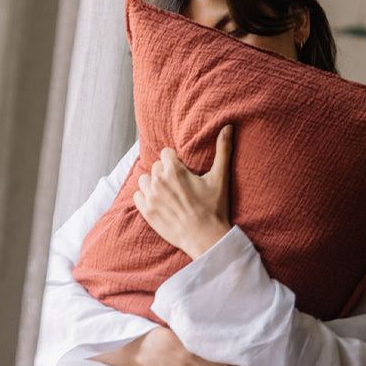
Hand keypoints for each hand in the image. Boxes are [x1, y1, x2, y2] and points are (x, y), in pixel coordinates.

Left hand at [133, 125, 232, 258]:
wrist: (206, 239)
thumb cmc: (214, 208)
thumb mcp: (220, 178)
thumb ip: (223, 150)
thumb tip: (228, 126)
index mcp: (174, 171)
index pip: (166, 153)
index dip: (176, 160)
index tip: (184, 171)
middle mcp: (159, 182)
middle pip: (156, 166)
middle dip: (166, 172)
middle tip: (180, 185)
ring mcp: (151, 198)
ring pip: (145, 180)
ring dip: (154, 183)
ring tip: (168, 193)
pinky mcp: (146, 212)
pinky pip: (137, 196)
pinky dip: (145, 197)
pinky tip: (158, 202)